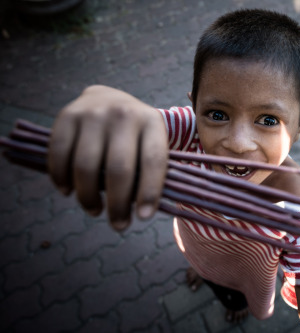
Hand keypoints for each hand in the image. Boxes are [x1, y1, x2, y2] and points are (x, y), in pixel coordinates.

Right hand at [48, 85, 167, 230]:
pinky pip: (59, 154)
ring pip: (86, 166)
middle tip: (119, 225)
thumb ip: (150, 170)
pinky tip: (68, 190)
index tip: (143, 218)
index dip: (149, 192)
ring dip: (88, 197)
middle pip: (118, 169)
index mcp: (152, 123)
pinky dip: (61, 178)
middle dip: (118, 205)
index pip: (153, 161)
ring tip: (94, 210)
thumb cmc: (135, 134)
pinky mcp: (67, 115)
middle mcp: (124, 114)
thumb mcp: (151, 141)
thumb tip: (143, 212)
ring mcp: (93, 113)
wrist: (109, 98)